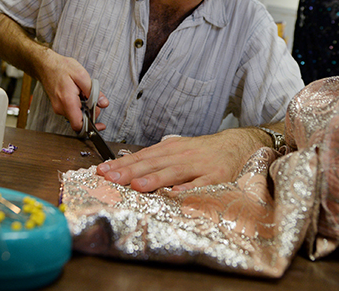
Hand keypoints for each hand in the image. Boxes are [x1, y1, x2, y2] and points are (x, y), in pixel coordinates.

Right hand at [35, 50, 107, 131]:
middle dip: (90, 112)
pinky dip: (78, 105)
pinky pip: (71, 111)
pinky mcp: (58, 106)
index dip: (91, 126)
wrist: (45, 65)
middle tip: (93, 98)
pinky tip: (78, 94)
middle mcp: (61, 108)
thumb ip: (93, 91)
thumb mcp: (81, 74)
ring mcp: (58, 108)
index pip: (78, 125)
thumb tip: (103, 103)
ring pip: (76, 115)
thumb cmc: (61, 67)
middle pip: (80, 120)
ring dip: (84, 107)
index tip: (100, 124)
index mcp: (67, 101)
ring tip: (83, 93)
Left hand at [95, 127, 271, 191]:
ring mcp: (198, 165)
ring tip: (137, 186)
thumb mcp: (177, 151)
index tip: (101, 171)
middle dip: (129, 171)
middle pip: (152, 163)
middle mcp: (181, 155)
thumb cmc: (202, 152)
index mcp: (169, 149)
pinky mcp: (216, 176)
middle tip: (110, 179)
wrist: (236, 145)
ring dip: (154, 179)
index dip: (120, 164)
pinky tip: (176, 194)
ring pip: (173, 172)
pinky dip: (189, 188)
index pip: (141, 156)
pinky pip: (201, 183)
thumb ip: (156, 161)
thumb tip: (127, 171)